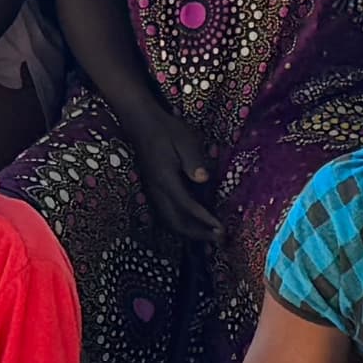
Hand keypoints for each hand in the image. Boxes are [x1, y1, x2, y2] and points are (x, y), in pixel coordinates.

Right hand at [121, 104, 223, 243]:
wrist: (141, 123)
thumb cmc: (165, 130)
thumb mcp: (184, 139)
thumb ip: (193, 161)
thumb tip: (204, 179)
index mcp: (165, 179)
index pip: (187, 206)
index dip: (205, 219)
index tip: (221, 228)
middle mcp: (157, 190)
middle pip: (176, 222)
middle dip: (198, 234)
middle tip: (219, 238)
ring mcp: (153, 192)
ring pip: (169, 222)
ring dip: (189, 233)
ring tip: (209, 236)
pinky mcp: (154, 191)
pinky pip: (167, 215)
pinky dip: (182, 225)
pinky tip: (195, 224)